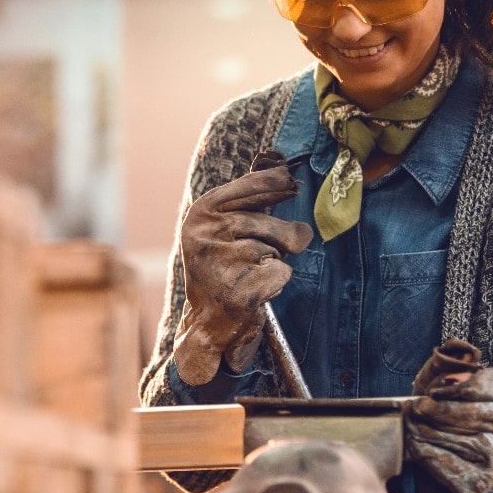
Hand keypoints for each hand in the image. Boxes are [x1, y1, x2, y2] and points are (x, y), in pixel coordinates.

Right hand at [171, 153, 313, 386]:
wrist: (208, 321)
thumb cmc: (223, 268)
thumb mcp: (223, 229)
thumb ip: (248, 203)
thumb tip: (284, 171)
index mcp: (200, 214)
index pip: (250, 187)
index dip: (276, 183)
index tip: (292, 180)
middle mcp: (206, 235)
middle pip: (269, 223)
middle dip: (283, 236)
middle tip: (280, 246)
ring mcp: (222, 263)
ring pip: (277, 249)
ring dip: (274, 261)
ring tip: (252, 273)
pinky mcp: (241, 290)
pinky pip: (282, 273)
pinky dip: (276, 282)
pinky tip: (255, 290)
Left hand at [404, 341, 492, 492]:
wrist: (462, 463)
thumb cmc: (455, 414)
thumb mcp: (454, 387)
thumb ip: (450, 369)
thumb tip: (454, 370)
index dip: (466, 387)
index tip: (436, 390)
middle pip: (487, 416)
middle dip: (445, 410)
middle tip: (418, 406)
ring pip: (472, 442)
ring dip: (432, 430)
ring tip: (412, 423)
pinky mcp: (482, 485)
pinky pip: (455, 467)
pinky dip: (428, 453)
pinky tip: (415, 443)